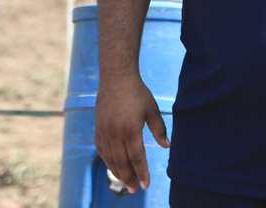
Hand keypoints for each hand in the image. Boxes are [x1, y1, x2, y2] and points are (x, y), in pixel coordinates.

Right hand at [95, 73, 169, 192]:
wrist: (116, 77)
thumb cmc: (137, 92)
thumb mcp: (152, 109)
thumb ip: (159, 129)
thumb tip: (167, 146)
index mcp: (130, 129)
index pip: (137, 157)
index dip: (142, 172)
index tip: (146, 184)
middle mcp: (115, 133)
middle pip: (122, 162)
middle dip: (129, 178)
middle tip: (135, 190)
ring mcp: (104, 131)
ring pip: (110, 158)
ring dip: (117, 172)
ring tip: (125, 183)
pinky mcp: (98, 127)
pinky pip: (101, 149)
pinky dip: (107, 160)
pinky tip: (113, 166)